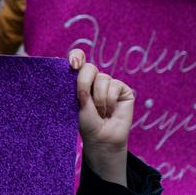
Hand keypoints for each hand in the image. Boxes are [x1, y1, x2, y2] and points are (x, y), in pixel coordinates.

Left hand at [68, 49, 131, 186]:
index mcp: (80, 80)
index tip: (73, 64)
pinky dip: (109, 100)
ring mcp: (109, 83)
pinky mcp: (122, 89)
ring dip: (98, 99)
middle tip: (83, 99)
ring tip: (100, 112)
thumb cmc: (86, 122)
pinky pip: (114, 86)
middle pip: (89, 67)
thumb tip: (77, 67)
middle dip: (84, 82)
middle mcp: (95, 79)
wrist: (101, 138)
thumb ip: (78, 86)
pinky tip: (110, 111)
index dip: (76, 57)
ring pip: (102, 78)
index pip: (78, 59)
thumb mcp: (77, 104)